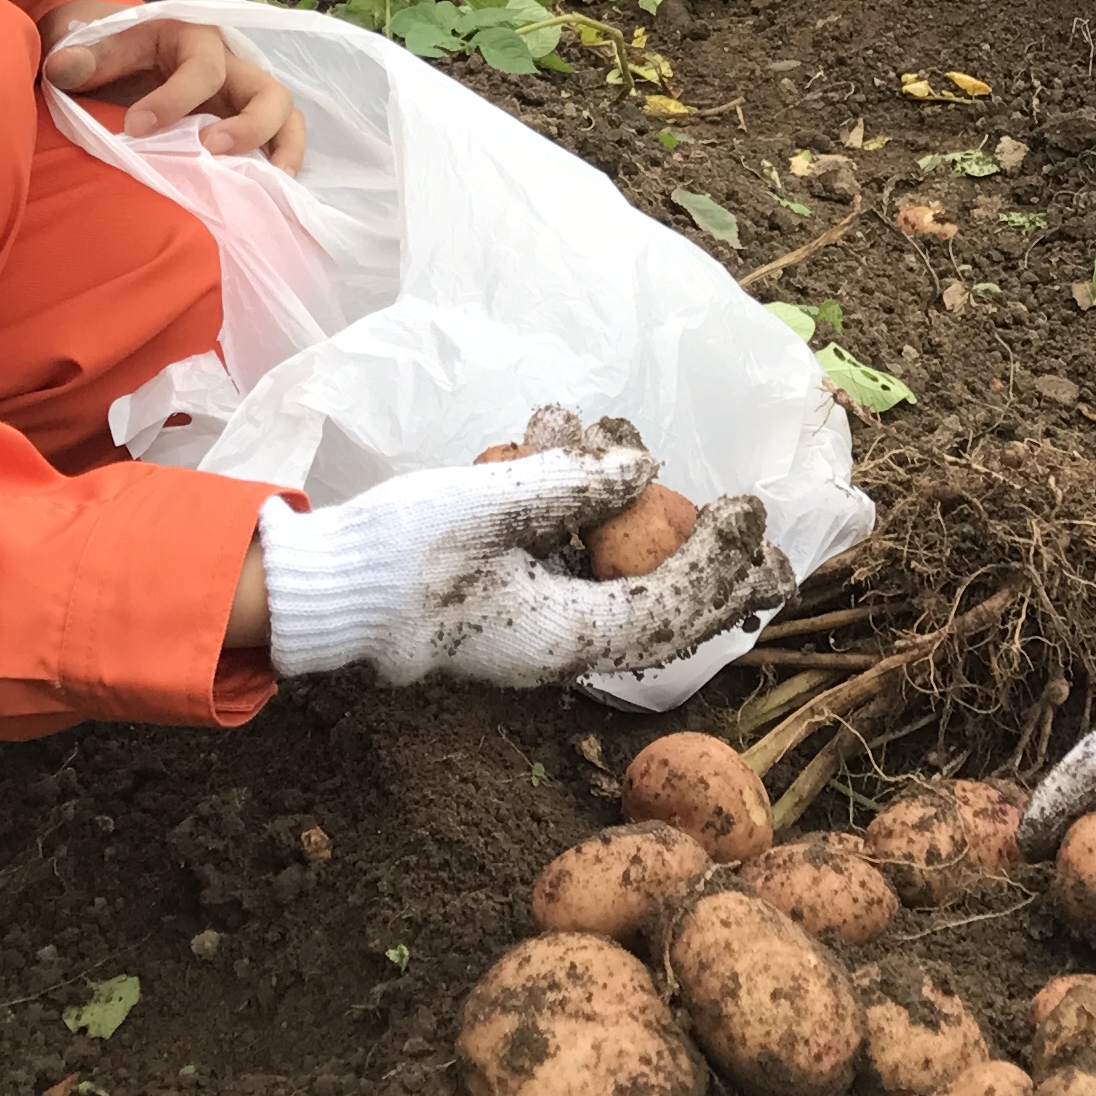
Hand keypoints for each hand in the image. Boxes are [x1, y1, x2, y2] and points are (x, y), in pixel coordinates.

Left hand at [42, 3, 304, 167]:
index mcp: (196, 40)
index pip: (200, 69)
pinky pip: (282, 144)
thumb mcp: (98, 45)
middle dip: (248, 125)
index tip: (135, 128)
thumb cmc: (115, 53)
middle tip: (210, 150)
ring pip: (286, 119)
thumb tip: (63, 68)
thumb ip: (83, 57)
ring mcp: (246, 101)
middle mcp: (233, 68)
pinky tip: (269, 197)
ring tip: (270, 183)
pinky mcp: (250, 128)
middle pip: (268, 92)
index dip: (173, 100)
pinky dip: (281, 167)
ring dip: (283, 150)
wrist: (126, 57)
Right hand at [255, 406, 793, 685]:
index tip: (745, 507)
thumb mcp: (485, 505)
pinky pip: (586, 572)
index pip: (670, 608)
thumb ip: (569, 488)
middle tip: (770, 547)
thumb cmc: (398, 555)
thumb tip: (643, 470)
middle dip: (721, 578)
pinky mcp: (520, 605)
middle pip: (667, 618)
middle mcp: (563, 645)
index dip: (718, 560)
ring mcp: (541, 627)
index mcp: (564, 636)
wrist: (325, 593)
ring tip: (681, 488)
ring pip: (630, 588)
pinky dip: (599, 522)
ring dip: (655, 533)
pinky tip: (580, 450)